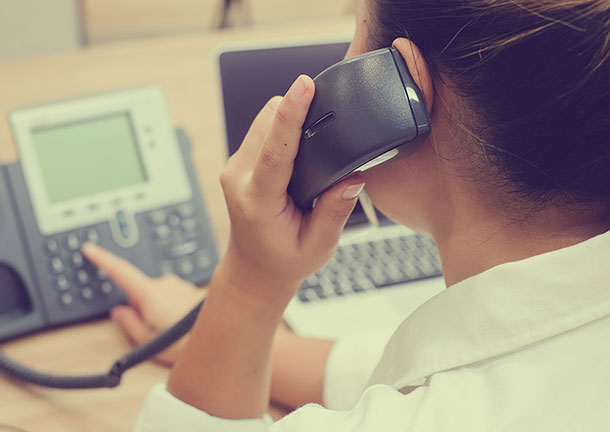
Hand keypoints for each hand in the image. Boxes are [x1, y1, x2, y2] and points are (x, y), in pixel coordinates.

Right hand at [82, 242, 204, 365]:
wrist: (222, 338)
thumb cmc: (185, 344)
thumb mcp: (148, 341)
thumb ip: (129, 323)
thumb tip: (119, 312)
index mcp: (149, 294)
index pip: (120, 271)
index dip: (103, 259)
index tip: (90, 249)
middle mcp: (166, 284)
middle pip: (141, 291)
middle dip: (142, 308)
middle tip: (153, 330)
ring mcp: (181, 285)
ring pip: (160, 296)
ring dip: (160, 309)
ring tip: (173, 331)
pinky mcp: (193, 290)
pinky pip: (175, 298)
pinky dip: (175, 309)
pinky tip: (184, 325)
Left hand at [218, 75, 364, 305]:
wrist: (254, 270)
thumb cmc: (284, 261)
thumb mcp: (318, 246)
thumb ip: (335, 212)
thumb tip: (354, 177)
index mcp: (258, 201)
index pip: (274, 150)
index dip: (292, 114)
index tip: (304, 85)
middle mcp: (238, 179)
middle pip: (267, 122)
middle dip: (295, 110)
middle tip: (326, 116)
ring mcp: (234, 168)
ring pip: (262, 120)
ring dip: (287, 118)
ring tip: (313, 135)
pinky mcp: (238, 162)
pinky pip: (260, 129)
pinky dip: (280, 128)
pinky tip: (297, 144)